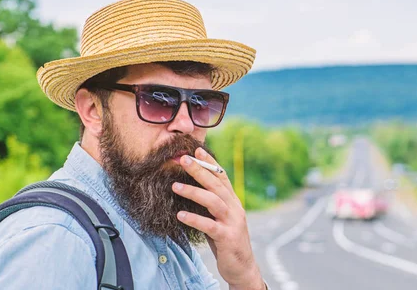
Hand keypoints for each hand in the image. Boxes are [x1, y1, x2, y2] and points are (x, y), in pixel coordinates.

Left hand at [172, 148, 264, 289]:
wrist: (242, 267)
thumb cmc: (226, 241)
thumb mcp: (219, 218)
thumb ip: (210, 204)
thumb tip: (192, 188)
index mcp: (233, 201)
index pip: (222, 176)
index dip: (210, 162)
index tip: (196, 150)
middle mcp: (235, 208)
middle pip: (217, 185)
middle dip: (199, 170)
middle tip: (182, 159)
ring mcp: (233, 222)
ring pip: (214, 201)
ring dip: (193, 192)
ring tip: (174, 186)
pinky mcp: (228, 238)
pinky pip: (210, 226)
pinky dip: (194, 219)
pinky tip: (180, 215)